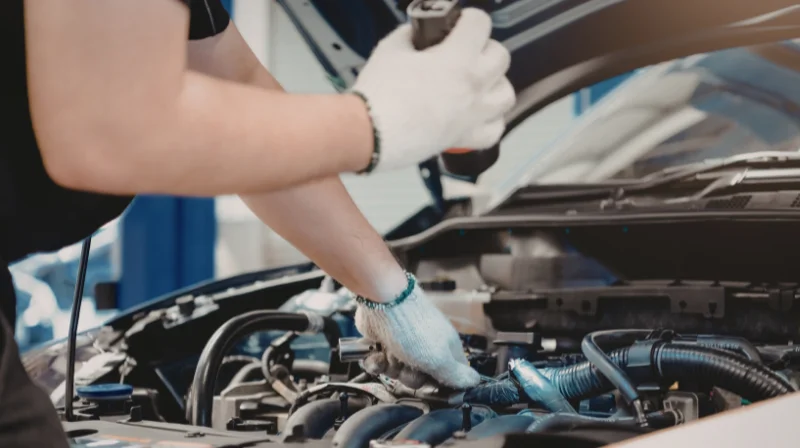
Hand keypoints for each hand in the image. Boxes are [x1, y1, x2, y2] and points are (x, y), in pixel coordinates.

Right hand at [351, 8, 514, 171]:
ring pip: (506, 94)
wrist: (371, 133)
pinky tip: (476, 115)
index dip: (469, 19)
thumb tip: (415, 35)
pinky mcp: (465, 138)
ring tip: (477, 84)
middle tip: (467, 52)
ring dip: (495, 84)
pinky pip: (495, 130)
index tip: (460, 23)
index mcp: (458, 58)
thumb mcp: (390, 49)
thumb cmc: (379, 94)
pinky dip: (491, 121)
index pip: (481, 24)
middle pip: (501, 57)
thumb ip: (409, 36)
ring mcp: (473, 114)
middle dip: (485, 49)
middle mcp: (473, 86)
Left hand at [354, 283, 479, 388]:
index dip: (441, 385)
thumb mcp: (440, 358)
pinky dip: (376, 362)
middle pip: (420, 380)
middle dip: (409, 377)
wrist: (384, 302)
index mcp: (447, 350)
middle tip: (408, 365)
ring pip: (398, 373)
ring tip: (391, 353)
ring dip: (391, 367)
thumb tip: (474, 382)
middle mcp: (427, 349)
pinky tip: (377, 354)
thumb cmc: (414, 328)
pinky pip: (381, 364)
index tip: (432, 384)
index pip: (451, 377)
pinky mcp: (385, 343)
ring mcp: (405, 346)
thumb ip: (456, 375)